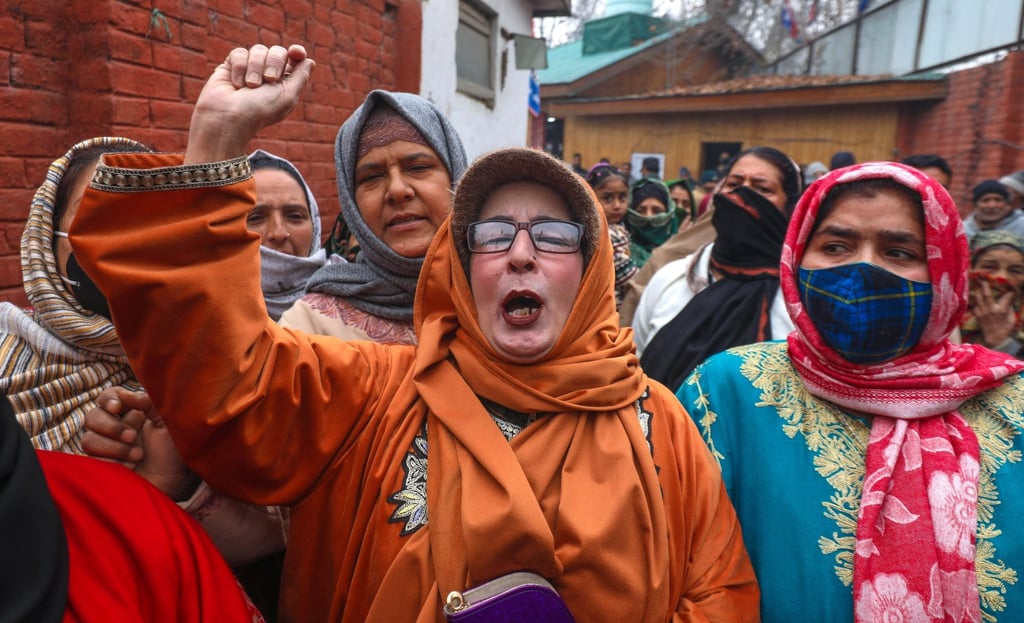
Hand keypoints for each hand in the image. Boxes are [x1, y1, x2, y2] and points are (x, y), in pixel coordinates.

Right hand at [82, 388, 193, 498]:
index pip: (108, 397)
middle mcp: (115, 428)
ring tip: (138, 456)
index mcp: (132, 412)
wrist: (174, 482)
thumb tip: (123, 395)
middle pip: (92, 417)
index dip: (108, 400)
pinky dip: (112, 463)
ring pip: (88, 440)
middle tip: (133, 437)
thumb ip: (147, 402)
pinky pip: (91, 460)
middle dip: (112, 427)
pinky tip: (130, 468)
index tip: (117, 408)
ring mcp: (106, 448)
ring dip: (115, 448)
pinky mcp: (102, 466)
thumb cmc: (175, 450)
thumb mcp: (167, 422)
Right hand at [186, 43, 314, 162]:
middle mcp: (268, 74)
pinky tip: (236, 84)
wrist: (229, 117)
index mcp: (285, 82)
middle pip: (278, 51)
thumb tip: (310, 61)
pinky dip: (239, 67)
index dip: (297, 52)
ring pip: (258, 50)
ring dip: (255, 68)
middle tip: (269, 79)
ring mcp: (249, 69)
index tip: (296, 52)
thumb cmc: (260, 110)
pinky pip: (239, 52)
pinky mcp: (231, 66)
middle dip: (274, 63)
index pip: (295, 59)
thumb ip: (300, 76)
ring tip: (249, 87)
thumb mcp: (287, 95)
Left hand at [971, 280, 1016, 347]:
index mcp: (1001, 310)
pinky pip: (975, 305)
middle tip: (983, 278)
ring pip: (978, 299)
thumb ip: (1009, 309)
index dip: (1009, 292)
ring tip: (976, 284)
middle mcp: (991, 309)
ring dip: (977, 291)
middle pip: (987, 295)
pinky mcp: (978, 315)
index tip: (1010, 288)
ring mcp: (983, 312)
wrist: (994, 339)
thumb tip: (1009, 300)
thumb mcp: (1011, 319)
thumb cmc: (1005, 329)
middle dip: (985, 286)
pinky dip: (974, 300)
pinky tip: (974, 296)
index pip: (1006, 297)